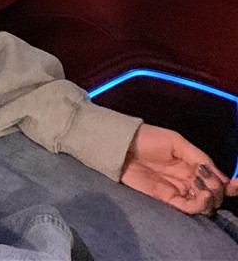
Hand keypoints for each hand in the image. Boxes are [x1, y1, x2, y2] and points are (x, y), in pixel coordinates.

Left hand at [120, 123, 237, 215]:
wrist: (120, 145)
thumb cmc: (147, 137)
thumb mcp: (176, 141)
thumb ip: (199, 157)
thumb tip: (220, 176)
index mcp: (192, 165)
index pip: (216, 180)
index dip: (229, 185)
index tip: (236, 185)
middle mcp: (188, 180)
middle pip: (213, 194)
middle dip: (217, 190)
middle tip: (208, 180)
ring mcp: (178, 190)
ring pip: (204, 204)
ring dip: (210, 198)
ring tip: (201, 186)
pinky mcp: (166, 200)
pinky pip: (189, 208)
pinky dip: (198, 205)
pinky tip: (199, 194)